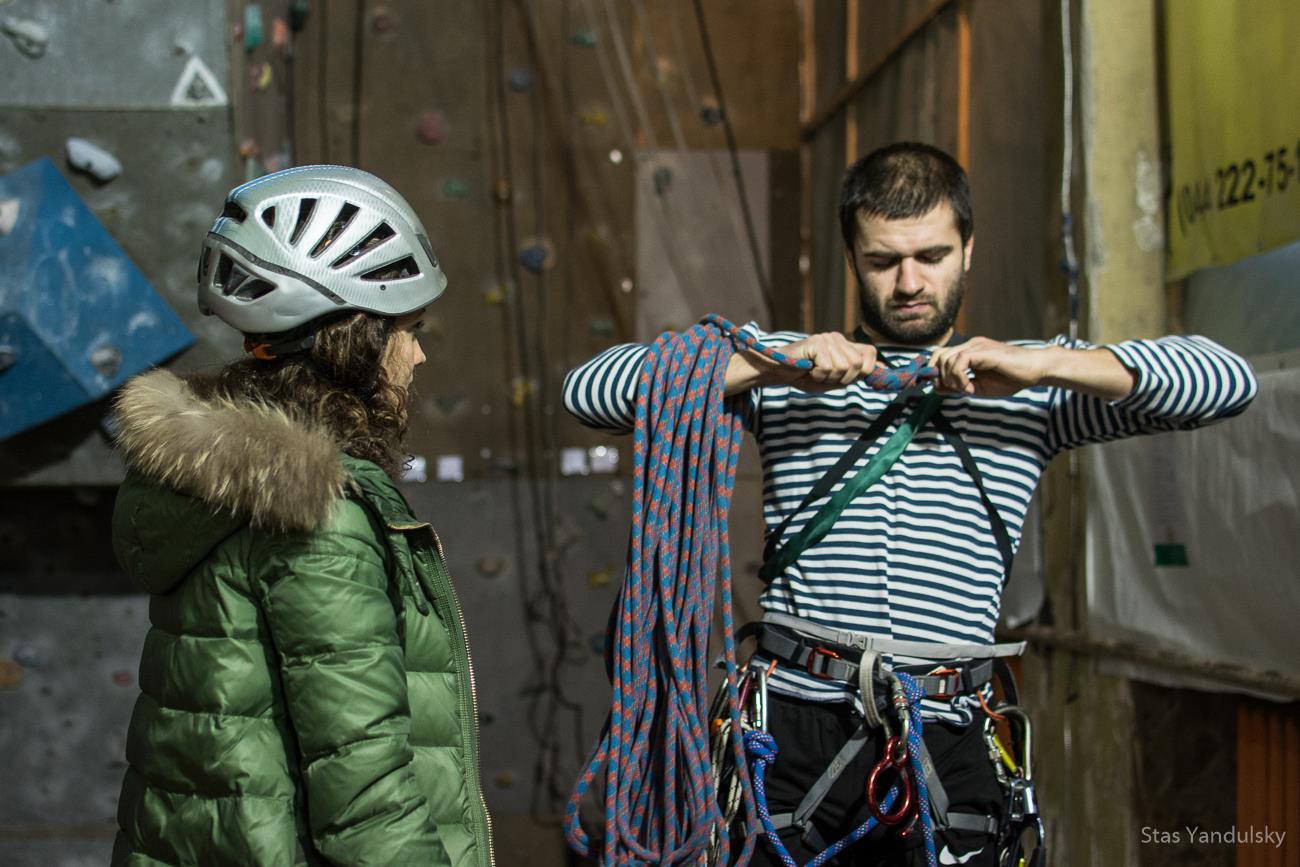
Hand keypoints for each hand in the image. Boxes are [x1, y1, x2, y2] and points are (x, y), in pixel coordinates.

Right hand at [724, 333, 881, 394]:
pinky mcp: (816, 342)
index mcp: (844, 345)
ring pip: (844, 367)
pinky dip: (817, 375)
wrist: (777, 371)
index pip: (870, 352)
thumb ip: (856, 374)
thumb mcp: (834, 379)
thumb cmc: (804, 376)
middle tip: (824, 376)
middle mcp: (837, 338)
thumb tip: (882, 369)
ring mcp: (826, 338)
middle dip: (843, 379)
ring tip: (814, 372)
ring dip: (828, 378)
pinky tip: (808, 369)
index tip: (851, 379)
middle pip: (857, 365)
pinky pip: (827, 367)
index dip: (867, 369)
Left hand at [928, 337, 1050, 396]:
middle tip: (954, 390)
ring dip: (951, 380)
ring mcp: (976, 345)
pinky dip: (960, 378)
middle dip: (939, 376)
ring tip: (967, 390)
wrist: (1035, 370)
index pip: (939, 355)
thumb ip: (957, 386)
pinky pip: (960, 361)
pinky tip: (971, 388)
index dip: (933, 372)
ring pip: (947, 359)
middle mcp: (970, 345)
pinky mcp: (983, 350)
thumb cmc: (1010, 379)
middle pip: (938, 355)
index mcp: (968, 351)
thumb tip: (936, 387)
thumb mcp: (978, 387)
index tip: (939, 388)